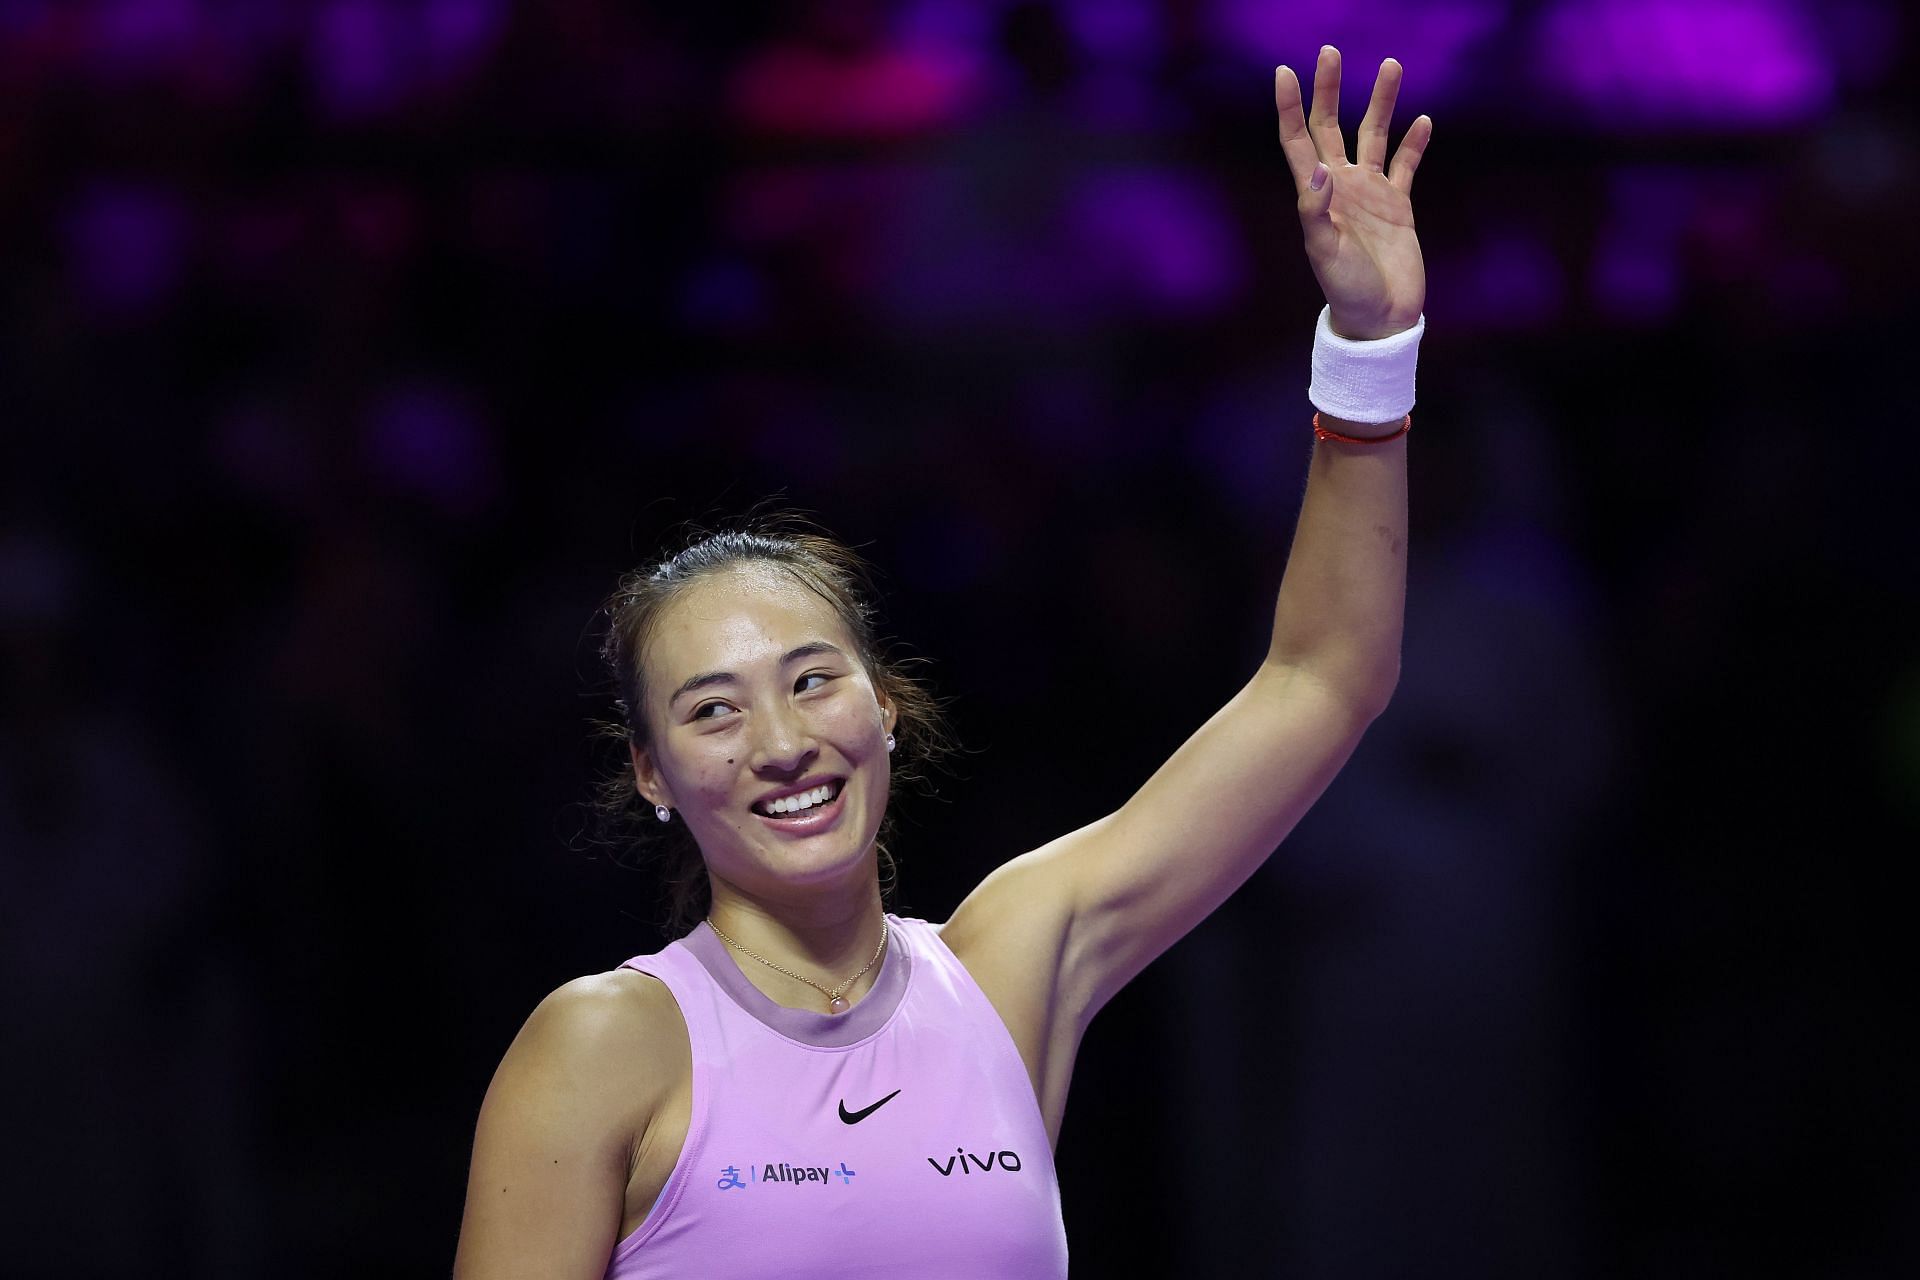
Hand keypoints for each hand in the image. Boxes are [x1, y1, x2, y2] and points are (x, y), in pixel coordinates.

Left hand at [1274, 48, 1429, 340]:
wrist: (1380, 318)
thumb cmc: (1347, 291)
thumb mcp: (1325, 254)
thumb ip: (1317, 213)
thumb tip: (1320, 170)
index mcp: (1316, 195)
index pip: (1297, 141)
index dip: (1289, 107)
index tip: (1284, 71)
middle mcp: (1341, 186)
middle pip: (1331, 126)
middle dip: (1330, 90)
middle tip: (1330, 51)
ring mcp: (1370, 193)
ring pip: (1374, 135)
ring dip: (1381, 102)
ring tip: (1390, 65)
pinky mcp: (1399, 205)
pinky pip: (1406, 165)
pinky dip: (1414, 144)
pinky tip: (1423, 120)